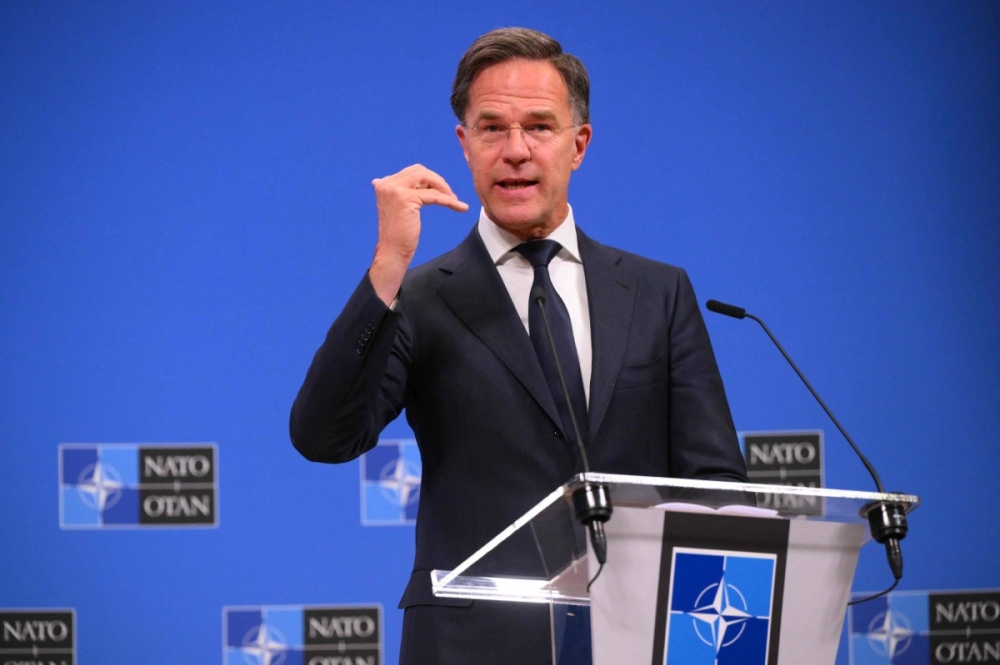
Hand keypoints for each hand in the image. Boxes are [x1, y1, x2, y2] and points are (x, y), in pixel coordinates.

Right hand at [369, 164, 467, 304]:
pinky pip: (434, 196)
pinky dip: (449, 201)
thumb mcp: (399, 207)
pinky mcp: (405, 198)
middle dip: (438, 181)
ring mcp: (394, 190)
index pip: (413, 172)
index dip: (430, 180)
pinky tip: (460, 207)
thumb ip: (404, 192)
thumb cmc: (398, 235)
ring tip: (454, 200)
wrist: (392, 252)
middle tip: (450, 195)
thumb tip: (417, 183)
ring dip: (444, 188)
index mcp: (383, 184)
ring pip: (427, 179)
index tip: (443, 192)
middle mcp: (386, 184)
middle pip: (420, 171)